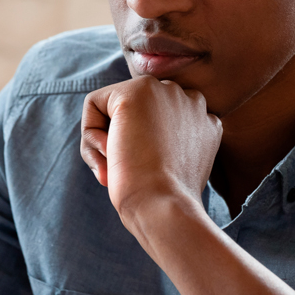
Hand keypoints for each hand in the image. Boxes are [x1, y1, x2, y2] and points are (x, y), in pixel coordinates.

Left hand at [80, 77, 221, 227]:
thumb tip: (129, 139)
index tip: (145, 178)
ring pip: (114, 108)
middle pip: (137, 114)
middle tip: (126, 173)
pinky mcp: (137, 90)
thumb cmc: (166, 199)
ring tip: (116, 168)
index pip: (159, 124)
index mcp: (205, 121)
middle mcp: (191, 99)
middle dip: (124, 142)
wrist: (164, 204)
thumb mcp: (175, 170)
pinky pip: (93, 103)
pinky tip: (109, 154)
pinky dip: (89, 134)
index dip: (144, 151)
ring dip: (105, 140)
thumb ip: (165, 146)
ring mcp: (166, 91)